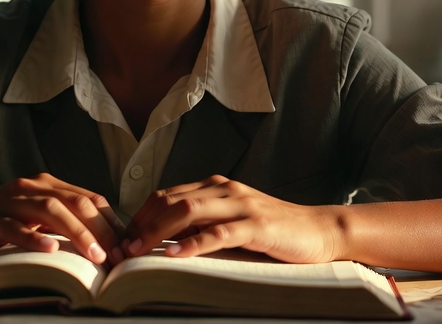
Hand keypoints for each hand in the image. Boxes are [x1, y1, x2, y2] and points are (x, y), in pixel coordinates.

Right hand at [0, 173, 123, 263]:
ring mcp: (10, 201)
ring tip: (96, 256)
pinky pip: (15, 227)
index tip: (128, 247)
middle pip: (76, 203)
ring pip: (51, 211)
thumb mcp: (32, 218)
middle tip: (119, 257)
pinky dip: (34, 238)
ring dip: (77, 233)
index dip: (112, 222)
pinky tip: (50, 251)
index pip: (90, 199)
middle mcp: (32, 187)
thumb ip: (61, 222)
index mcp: (47, 185)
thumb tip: (100, 243)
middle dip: (102, 230)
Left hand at [121, 175, 343, 262]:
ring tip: (138, 251)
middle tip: (122, 248)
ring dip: (157, 232)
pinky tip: (174, 255)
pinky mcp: (257, 225)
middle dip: (141, 224)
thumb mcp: (233, 222)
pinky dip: (193, 244)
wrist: (319, 230)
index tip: (123, 238)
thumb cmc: (274, 230)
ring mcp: (241, 205)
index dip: (140, 215)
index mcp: (216, 186)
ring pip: (188, 211)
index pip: (166, 195)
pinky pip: (218, 232)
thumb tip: (164, 239)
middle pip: (171, 200)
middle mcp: (225, 189)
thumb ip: (203, 224)